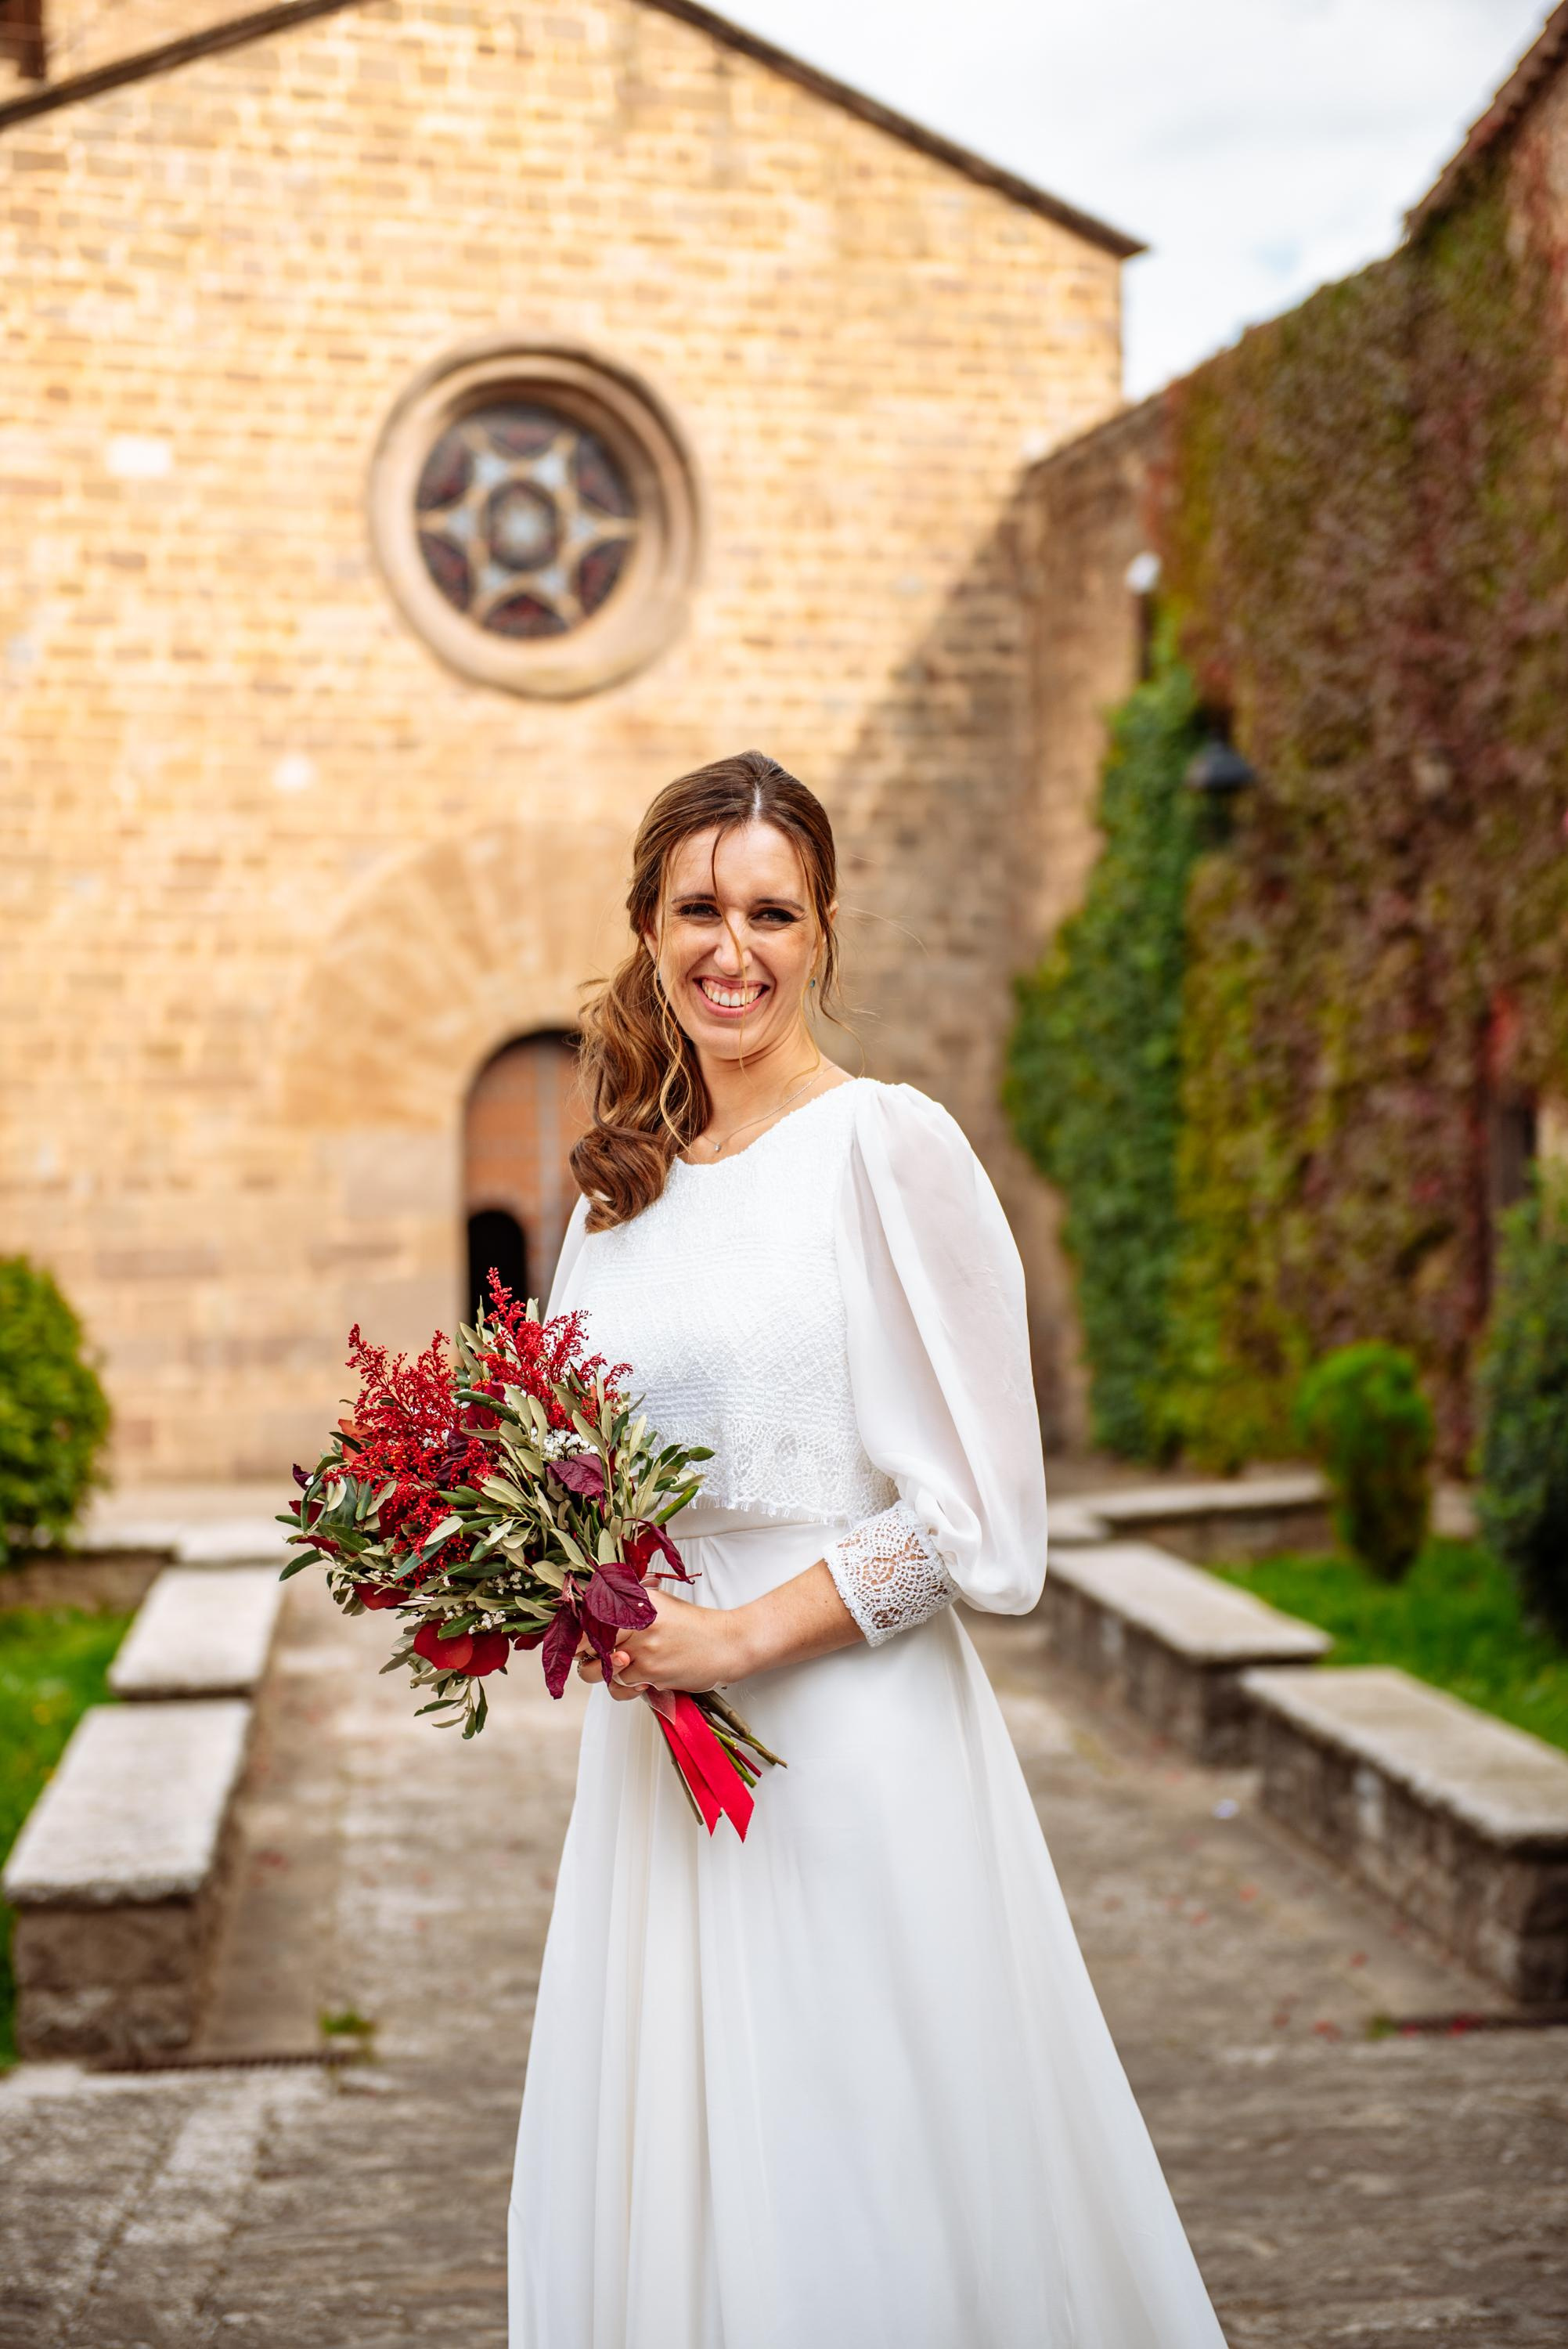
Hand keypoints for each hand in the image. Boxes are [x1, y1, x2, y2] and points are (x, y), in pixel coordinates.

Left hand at [575, 1586, 747, 1697]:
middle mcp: (635, 1620)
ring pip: (602, 1670)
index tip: (575, 1642)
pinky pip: (622, 1685)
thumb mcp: (659, 1604)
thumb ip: (627, 1606)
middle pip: (587, 1645)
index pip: (589, 1615)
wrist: (727, 1644)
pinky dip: (629, 1686)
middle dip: (586, 1656)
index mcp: (636, 1600)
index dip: (577, 1633)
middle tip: (595, 1657)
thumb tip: (591, 1611)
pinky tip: (643, 1677)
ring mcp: (642, 1647)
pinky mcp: (650, 1672)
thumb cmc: (693, 1626)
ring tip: (629, 1665)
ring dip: (611, 1673)